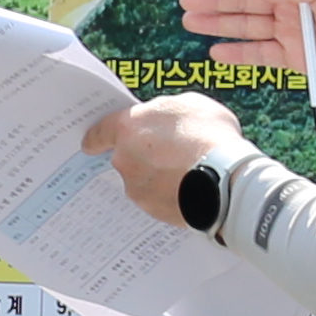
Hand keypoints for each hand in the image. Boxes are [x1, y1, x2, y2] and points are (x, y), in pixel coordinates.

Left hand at [84, 92, 248, 219]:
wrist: (225, 179)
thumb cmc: (209, 135)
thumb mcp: (189, 103)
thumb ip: (164, 111)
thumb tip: (162, 120)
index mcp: (128, 128)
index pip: (100, 132)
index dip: (97, 137)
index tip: (91, 145)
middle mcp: (125, 161)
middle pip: (126, 157)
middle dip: (143, 154)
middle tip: (170, 150)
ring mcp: (138, 189)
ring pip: (142, 180)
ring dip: (157, 176)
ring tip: (187, 170)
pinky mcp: (153, 211)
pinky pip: (158, 199)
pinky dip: (169, 194)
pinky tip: (190, 186)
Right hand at [179, 0, 315, 83]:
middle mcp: (289, 1)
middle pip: (244, 0)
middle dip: (215, 0)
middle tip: (187, 1)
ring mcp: (289, 29)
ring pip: (246, 26)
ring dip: (218, 24)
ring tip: (190, 22)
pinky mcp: (293, 56)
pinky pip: (259, 55)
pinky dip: (238, 54)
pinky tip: (215, 51)